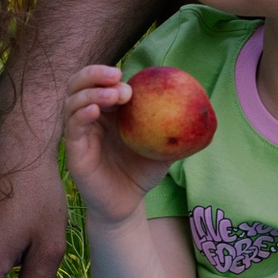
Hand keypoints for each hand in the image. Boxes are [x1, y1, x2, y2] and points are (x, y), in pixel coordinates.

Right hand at [62, 65, 177, 226]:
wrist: (127, 203)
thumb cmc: (142, 171)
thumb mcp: (163, 147)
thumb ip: (177, 129)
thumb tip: (205, 111)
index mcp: (108, 110)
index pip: (99, 81)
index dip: (107, 74)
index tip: (125, 75)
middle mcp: (90, 117)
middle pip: (79, 84)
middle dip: (94, 74)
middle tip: (116, 75)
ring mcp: (80, 132)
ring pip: (72, 102)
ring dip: (90, 93)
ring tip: (113, 95)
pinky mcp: (74, 150)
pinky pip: (73, 128)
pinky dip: (81, 115)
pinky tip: (94, 111)